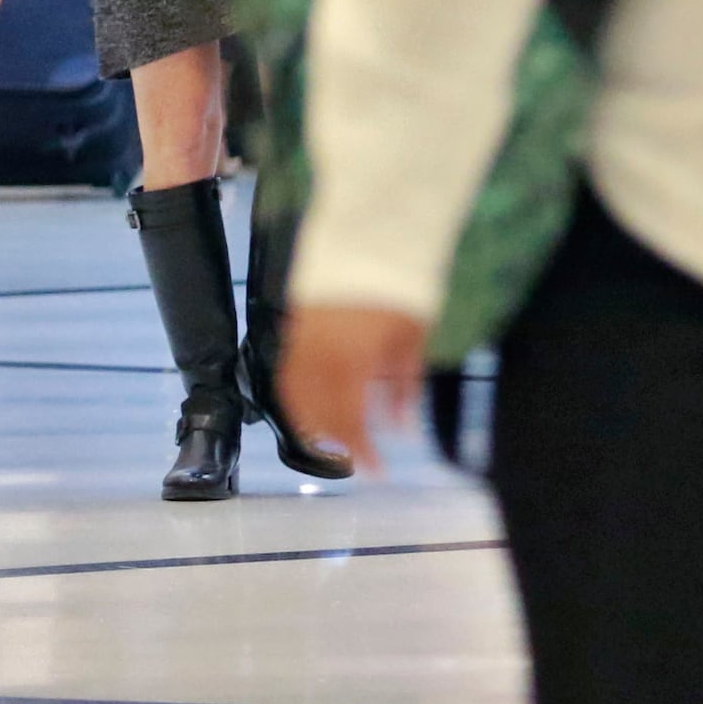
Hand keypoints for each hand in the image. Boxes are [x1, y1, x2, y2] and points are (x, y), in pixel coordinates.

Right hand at [274, 303, 427, 476]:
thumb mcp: (415, 338)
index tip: (377, 471)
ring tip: (331, 437)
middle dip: (336, 439)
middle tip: (356, 456)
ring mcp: (303, 335)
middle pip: (318, 409)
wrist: (374, 232)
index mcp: (353, 358)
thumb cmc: (403, 287)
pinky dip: (297, 394)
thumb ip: (405, 386)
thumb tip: (401, 428)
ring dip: (311, 420)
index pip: (350, 417)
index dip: (362, 449)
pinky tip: (313, 404)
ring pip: (294, 392)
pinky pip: (287, 369)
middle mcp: (321, 351)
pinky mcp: (296, 322)